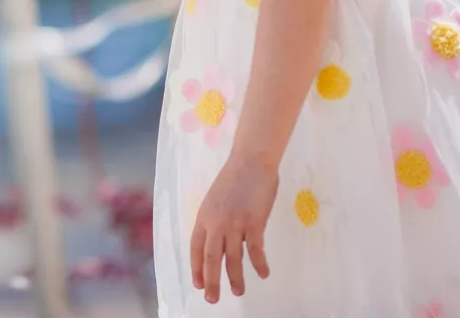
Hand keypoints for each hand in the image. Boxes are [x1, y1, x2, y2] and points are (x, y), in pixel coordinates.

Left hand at [190, 156, 276, 303]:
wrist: (250, 161)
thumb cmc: (235, 179)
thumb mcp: (216, 200)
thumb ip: (215, 220)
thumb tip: (219, 241)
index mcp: (204, 216)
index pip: (196, 248)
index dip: (196, 267)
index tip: (197, 284)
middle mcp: (216, 222)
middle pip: (211, 258)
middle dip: (211, 281)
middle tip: (212, 299)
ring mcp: (234, 223)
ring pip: (233, 258)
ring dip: (235, 277)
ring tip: (237, 292)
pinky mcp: (253, 222)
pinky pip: (255, 249)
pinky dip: (259, 264)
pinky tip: (263, 274)